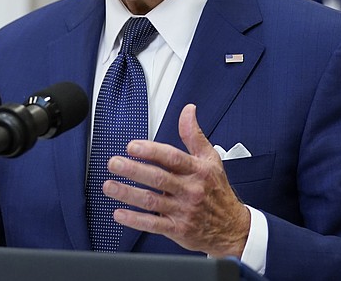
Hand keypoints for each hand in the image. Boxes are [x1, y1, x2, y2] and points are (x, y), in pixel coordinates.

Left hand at [104, 104, 250, 256]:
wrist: (232, 227)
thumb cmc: (217, 191)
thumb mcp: (211, 159)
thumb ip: (194, 135)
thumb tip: (188, 111)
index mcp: (198, 170)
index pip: (172, 158)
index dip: (151, 151)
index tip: (132, 146)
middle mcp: (190, 190)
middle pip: (158, 179)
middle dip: (133, 170)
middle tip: (114, 163)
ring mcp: (183, 210)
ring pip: (151, 201)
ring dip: (128, 194)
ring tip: (109, 186)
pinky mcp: (178, 229)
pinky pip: (153, 224)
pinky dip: (135, 220)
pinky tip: (119, 213)